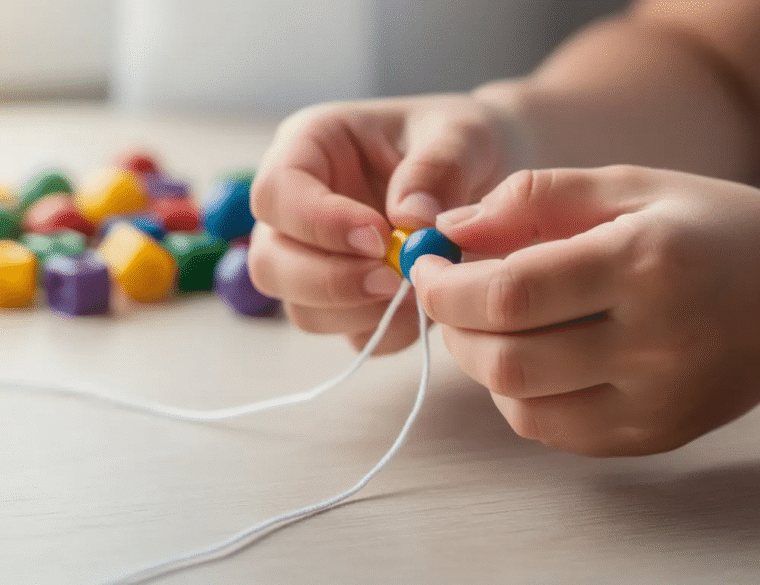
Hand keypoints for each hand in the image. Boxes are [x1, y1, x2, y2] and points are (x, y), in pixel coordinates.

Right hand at [248, 93, 527, 353]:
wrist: (490, 182)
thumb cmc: (462, 143)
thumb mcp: (463, 135)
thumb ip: (439, 167)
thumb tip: (411, 218)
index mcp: (309, 147)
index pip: (277, 192)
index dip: (317, 223)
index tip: (379, 237)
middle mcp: (298, 208)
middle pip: (269, 262)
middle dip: (329, 281)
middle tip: (394, 280)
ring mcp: (315, 260)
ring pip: (302, 308)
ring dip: (361, 311)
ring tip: (420, 285)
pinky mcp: (346, 301)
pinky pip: (349, 333)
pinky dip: (388, 329)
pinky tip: (427, 302)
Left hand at [410, 166, 759, 455]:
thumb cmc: (710, 228)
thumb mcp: (628, 185)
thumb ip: (534, 198)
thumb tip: (450, 227)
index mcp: (646, 263)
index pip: (511, 294)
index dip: (445, 286)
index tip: (424, 264)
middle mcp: (655, 343)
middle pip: (507, 360)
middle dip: (453, 327)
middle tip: (448, 295)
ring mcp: (657, 401)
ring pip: (521, 405)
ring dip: (482, 362)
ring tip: (495, 322)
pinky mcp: (654, 437)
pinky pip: (553, 431)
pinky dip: (520, 395)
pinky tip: (537, 355)